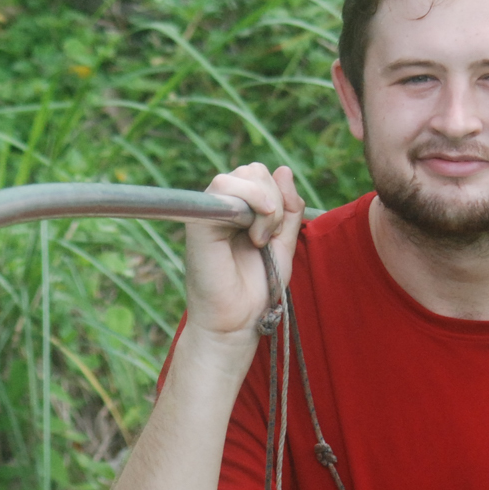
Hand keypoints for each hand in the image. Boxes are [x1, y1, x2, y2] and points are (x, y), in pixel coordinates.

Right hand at [183, 163, 303, 348]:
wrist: (238, 320)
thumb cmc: (257, 287)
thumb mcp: (284, 242)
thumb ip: (289, 207)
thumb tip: (284, 169)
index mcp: (241, 209)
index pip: (261, 174)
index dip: (280, 193)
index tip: (279, 229)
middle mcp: (223, 206)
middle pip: (254, 170)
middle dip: (275, 200)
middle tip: (269, 237)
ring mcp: (209, 211)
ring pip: (242, 174)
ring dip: (266, 205)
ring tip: (259, 239)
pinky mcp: (199, 220)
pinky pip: (223, 186)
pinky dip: (251, 202)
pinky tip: (254, 235)